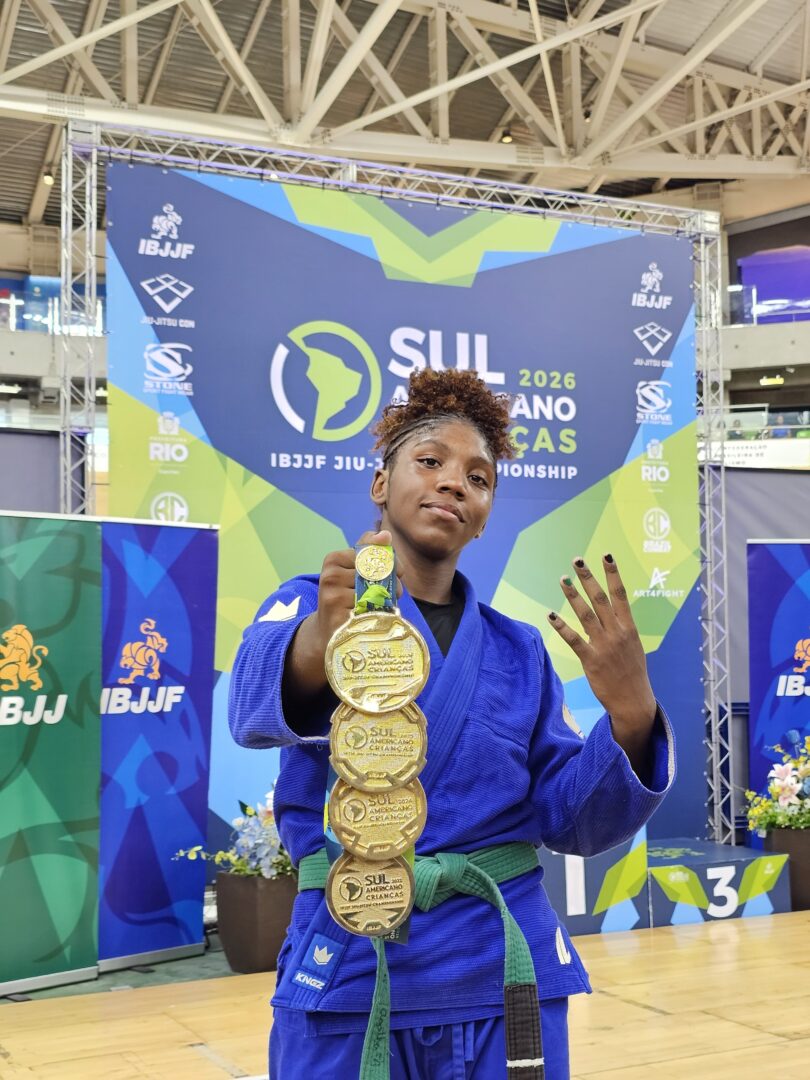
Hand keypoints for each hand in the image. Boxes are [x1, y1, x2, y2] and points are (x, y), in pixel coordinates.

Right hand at [313, 530, 401, 653]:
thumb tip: (385, 534)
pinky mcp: (339, 619)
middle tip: (397, 592)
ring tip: (385, 606)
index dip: (392, 562)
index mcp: (333, 559)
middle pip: (376, 573)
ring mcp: (333, 598)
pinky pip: (371, 612)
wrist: (329, 631)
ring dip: (388, 600)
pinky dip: (380, 614)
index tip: (399, 572)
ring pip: (376, 593)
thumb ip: (368, 549)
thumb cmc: (346, 595)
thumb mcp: (353, 570)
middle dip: (393, 582)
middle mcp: (330, 576)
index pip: (373, 553)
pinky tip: (376, 616)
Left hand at [547, 555, 656, 738]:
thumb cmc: (632, 673)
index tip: (606, 556)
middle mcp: (617, 633)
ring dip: (573, 596)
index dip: (613, 574)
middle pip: (601, 599)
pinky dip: (562, 627)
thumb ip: (621, 628)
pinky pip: (574, 640)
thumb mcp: (633, 646)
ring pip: (586, 615)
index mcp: (629, 628)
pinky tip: (551, 615)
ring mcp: (604, 646)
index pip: (620, 595)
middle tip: (577, 560)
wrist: (634, 701)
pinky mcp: (591, 660)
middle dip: (588, 578)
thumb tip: (610, 613)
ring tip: (563, 579)